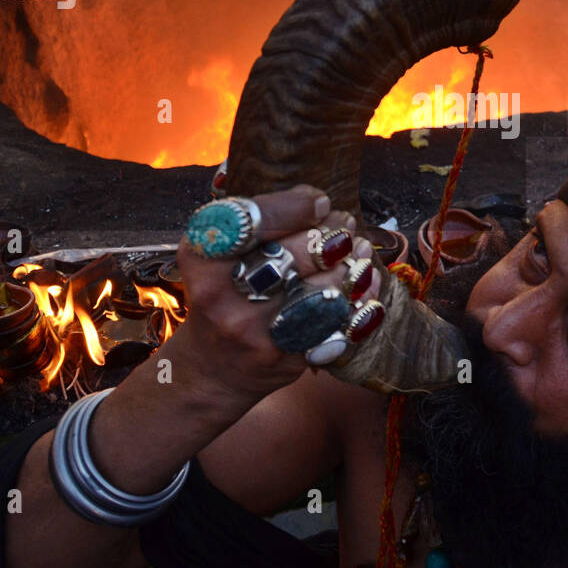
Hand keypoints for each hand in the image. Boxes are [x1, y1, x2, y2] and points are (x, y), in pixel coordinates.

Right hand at [176, 186, 382, 405]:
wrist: (212, 369)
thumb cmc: (223, 295)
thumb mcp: (217, 254)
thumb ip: (256, 223)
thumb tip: (314, 198)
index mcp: (202, 256)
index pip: (251, 221)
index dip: (295, 207)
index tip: (320, 201)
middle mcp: (222, 295)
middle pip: (293, 255)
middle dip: (331, 234)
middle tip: (345, 223)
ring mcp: (254, 331)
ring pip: (321, 291)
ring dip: (352, 265)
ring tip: (359, 249)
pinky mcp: (283, 358)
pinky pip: (335, 327)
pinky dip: (359, 303)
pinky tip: (365, 284)